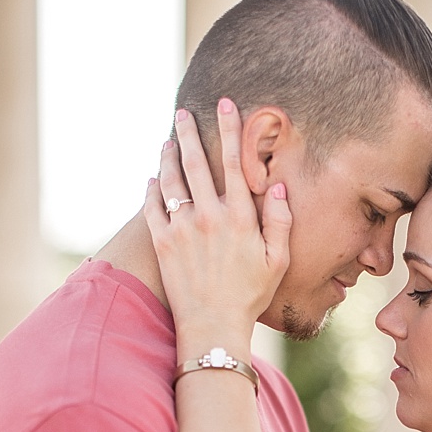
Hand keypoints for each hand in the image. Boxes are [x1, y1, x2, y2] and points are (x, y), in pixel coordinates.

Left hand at [142, 99, 290, 361]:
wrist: (213, 326)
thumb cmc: (251, 296)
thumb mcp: (278, 261)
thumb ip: (279, 222)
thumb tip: (276, 187)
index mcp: (239, 218)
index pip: (233, 163)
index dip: (230, 131)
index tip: (226, 105)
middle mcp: (208, 217)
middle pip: (196, 163)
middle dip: (189, 133)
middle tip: (183, 112)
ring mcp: (181, 229)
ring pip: (170, 180)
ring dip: (168, 156)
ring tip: (167, 140)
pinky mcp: (161, 243)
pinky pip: (153, 207)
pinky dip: (152, 189)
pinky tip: (153, 178)